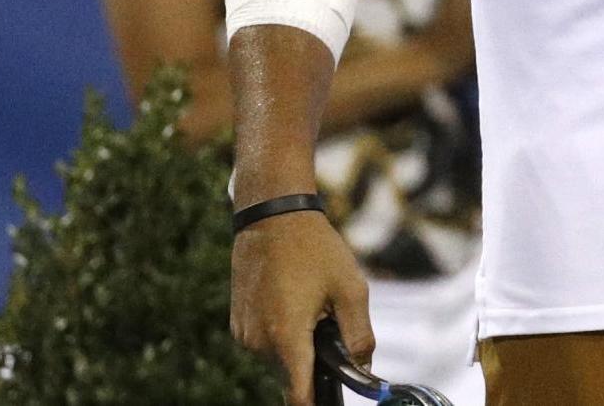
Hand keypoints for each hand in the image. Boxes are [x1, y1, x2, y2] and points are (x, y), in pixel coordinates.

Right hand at [231, 210, 372, 405]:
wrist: (272, 216)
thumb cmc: (314, 249)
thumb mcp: (350, 288)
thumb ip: (359, 335)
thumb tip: (364, 369)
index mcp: (286, 338)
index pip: (299, 397)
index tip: (330, 405)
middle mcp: (258, 343)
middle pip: (292, 376)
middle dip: (314, 363)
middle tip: (330, 325)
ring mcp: (244, 335)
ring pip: (280, 360)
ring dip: (299, 347)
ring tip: (312, 305)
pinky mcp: (238, 324)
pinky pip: (266, 344)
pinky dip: (284, 335)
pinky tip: (295, 302)